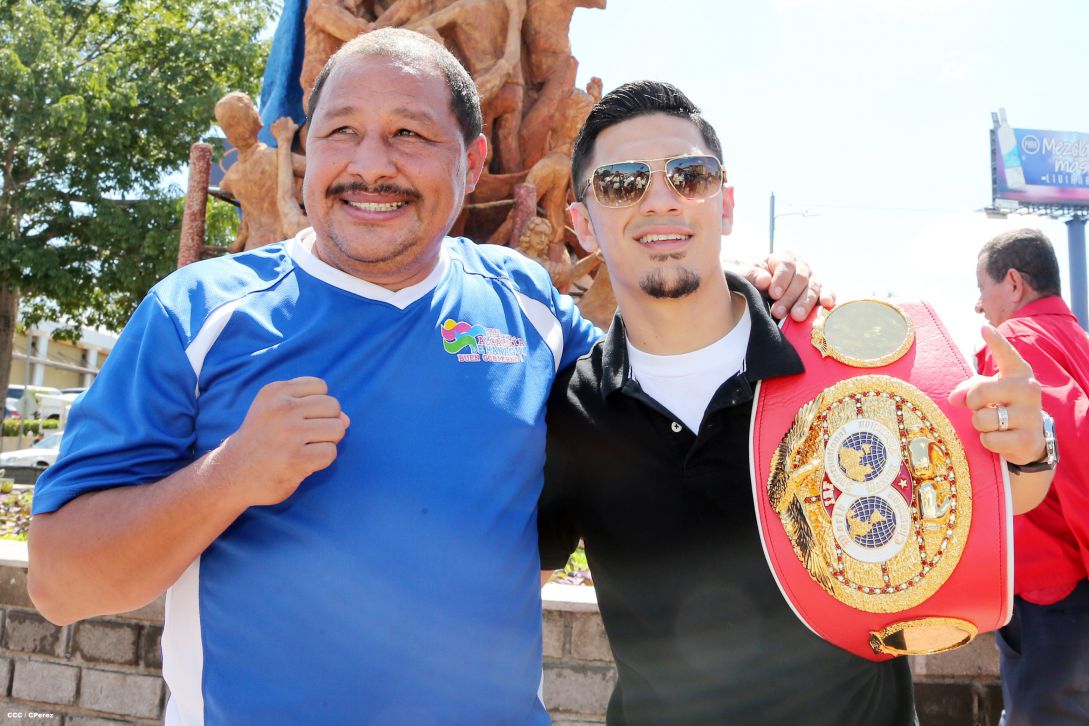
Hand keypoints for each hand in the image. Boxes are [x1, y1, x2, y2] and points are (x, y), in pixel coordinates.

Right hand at [218, 377, 349, 506]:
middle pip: (334, 406)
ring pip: (338, 428)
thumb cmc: (261, 440)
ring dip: (327, 441)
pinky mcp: (296, 459)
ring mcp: (289, 434)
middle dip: (326, 422)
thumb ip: (312, 407)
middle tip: (303, 437)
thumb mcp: (275, 410)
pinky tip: (303, 463)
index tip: (297, 418)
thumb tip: (346, 419)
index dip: (316, 405)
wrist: (231, 473)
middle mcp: (282, 408)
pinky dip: (322, 460)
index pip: (321, 387)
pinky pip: (330, 452)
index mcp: (275, 391)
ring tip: (305, 449)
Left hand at [270, 117, 298, 144]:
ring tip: (279, 129)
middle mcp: (281, 119)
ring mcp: (276, 122)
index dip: (288, 122)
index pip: (288, 118)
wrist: (284, 140)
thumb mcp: (295, 129)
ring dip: (278, 124)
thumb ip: (295, 125)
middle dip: (282, 122)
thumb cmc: (290, 135)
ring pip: (277, 121)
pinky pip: (272, 125)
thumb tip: (295, 124)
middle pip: (282, 119)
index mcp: (287, 119)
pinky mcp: (272, 126)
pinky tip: (275, 130)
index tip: (288, 125)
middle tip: (283, 127)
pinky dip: (273, 127)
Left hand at [744, 251, 835, 320]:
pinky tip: (827, 304)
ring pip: (813, 288)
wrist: (760, 294)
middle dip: (789, 297)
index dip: (781, 279)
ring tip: (796, 317)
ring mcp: (812, 279)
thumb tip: (765, 281)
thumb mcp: (747, 276)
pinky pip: (827, 293)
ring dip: (804, 303)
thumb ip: (753, 276)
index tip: (773, 294)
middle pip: (800, 279)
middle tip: (778, 312)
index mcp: (784, 258)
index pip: (786, 265)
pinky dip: (828, 297)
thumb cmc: (753, 282)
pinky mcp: (819, 292)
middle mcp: (801, 266)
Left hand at [948, 326, 1044, 465]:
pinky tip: (1000, 439)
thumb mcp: (988, 393)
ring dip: (980, 425)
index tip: (984, 329)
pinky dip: (987, 441)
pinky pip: (990, 440)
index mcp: (1018, 373)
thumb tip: (954, 399)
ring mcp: (1031, 415)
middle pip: (981, 392)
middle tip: (980, 407)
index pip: (1006, 354)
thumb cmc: (1003, 407)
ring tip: (994, 424)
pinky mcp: (1028, 439)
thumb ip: (969, 388)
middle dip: (972, 402)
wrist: (1029, 438)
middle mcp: (1029, 389)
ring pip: (983, 419)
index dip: (995, 342)